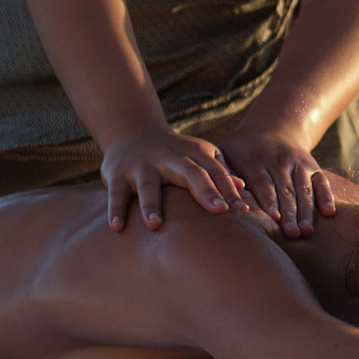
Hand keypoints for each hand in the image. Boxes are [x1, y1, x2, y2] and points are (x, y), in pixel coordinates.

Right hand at [100, 128, 247, 231]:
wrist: (132, 131)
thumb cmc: (174, 153)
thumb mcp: (197, 156)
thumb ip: (217, 171)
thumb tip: (242, 187)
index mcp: (194, 154)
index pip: (215, 173)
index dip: (229, 191)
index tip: (243, 211)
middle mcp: (170, 158)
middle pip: (190, 174)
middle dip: (206, 191)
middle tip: (220, 212)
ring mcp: (142, 165)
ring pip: (148, 185)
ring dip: (151, 205)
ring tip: (155, 225)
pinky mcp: (118, 174)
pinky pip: (116, 193)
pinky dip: (116, 209)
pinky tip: (116, 228)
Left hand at [214, 127, 335, 238]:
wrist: (271, 127)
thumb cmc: (239, 152)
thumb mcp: (224, 156)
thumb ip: (222, 178)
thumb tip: (223, 202)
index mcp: (254, 159)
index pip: (263, 182)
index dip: (269, 201)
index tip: (274, 219)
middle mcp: (278, 159)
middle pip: (285, 188)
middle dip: (290, 212)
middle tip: (292, 234)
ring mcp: (297, 161)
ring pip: (303, 187)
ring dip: (306, 210)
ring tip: (307, 231)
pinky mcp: (312, 165)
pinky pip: (321, 181)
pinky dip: (326, 196)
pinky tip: (329, 213)